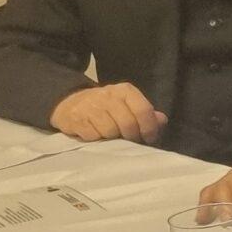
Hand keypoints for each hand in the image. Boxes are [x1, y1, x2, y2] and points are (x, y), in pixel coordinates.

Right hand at [50, 83, 165, 142]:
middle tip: (130, 140)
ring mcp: (91, 106)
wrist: (70, 103)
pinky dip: (96, 139)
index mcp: (125, 91)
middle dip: (132, 136)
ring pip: (110, 131)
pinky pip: (93, 136)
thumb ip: (145, 113)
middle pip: (128, 124)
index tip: (150, 138)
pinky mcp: (76, 119)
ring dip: (112, 138)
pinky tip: (95, 134)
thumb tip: (161, 121)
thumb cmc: (106, 107)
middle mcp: (108, 95)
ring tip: (110, 135)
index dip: (149, 128)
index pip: (143, 110)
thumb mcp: (127, 104)